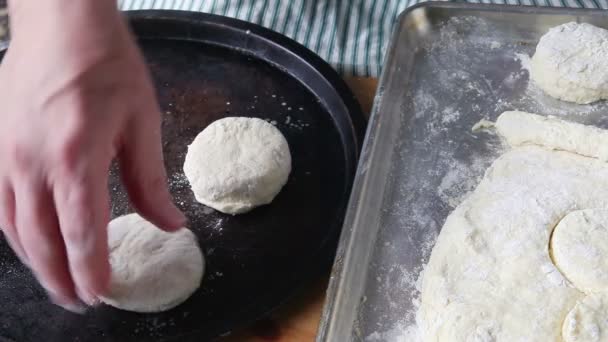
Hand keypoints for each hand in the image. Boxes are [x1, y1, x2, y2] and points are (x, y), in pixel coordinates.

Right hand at [0, 1, 184, 310]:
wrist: (61, 22)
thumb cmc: (107, 65)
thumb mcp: (143, 121)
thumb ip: (151, 181)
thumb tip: (170, 224)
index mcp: (75, 155)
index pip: (81, 230)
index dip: (90, 268)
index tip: (103, 295)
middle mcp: (31, 162)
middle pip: (41, 240)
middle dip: (60, 279)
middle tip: (81, 304)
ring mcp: (5, 155)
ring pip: (14, 228)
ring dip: (36, 264)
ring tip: (58, 285)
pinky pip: (0, 204)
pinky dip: (18, 234)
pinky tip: (34, 244)